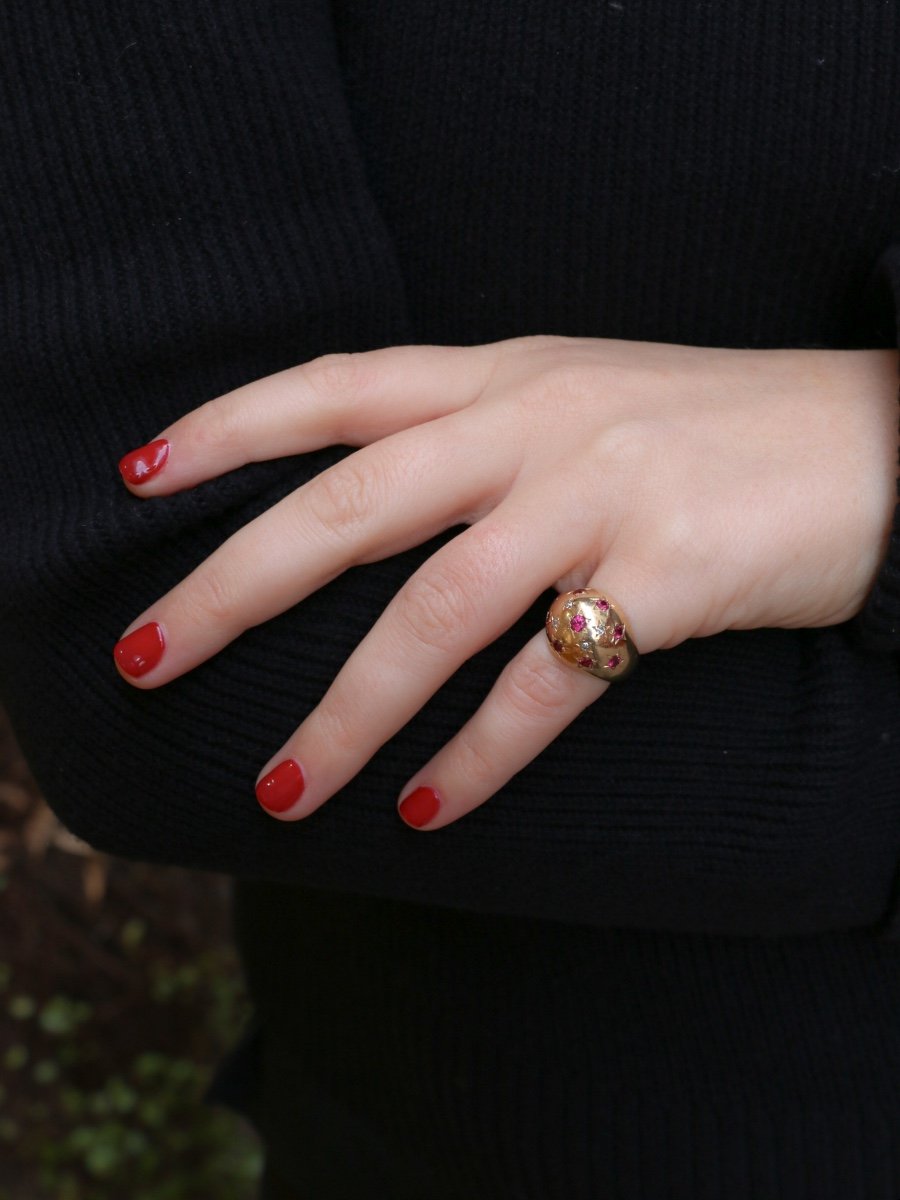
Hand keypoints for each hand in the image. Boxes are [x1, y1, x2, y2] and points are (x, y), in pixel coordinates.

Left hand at [112, 335, 899, 828]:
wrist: (877, 440)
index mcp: (506, 375)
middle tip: (145, 658)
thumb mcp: (583, 403)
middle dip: (233, 587)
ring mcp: (602, 496)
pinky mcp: (667, 575)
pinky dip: (479, 757)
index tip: (140, 477)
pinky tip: (428, 811)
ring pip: (435, 612)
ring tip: (279, 791)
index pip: (337, 387)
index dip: (230, 427)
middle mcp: (537, 425)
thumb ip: (478, 440)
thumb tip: (368, 515)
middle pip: (349, 507)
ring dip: (348, 713)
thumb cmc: (717, 431)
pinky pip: (548, 686)